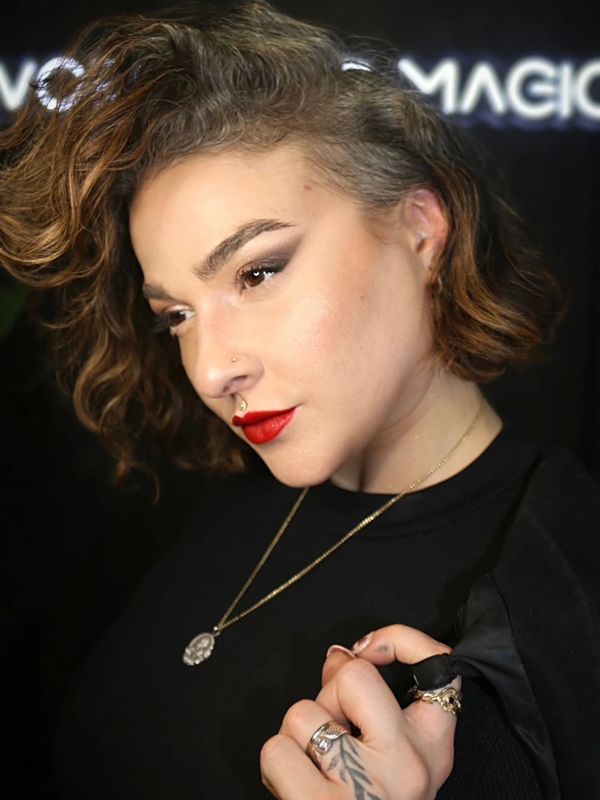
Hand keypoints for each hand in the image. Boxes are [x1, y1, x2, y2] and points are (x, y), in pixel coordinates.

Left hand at [260, 625, 458, 799]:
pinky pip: (276, 749)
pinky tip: (297, 789)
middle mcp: (408, 768)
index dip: (400, 639)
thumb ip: (368, 702)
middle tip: (333, 735)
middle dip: (327, 697)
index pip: (440, 665)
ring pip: (303, 713)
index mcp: (432, 749)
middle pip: (352, 677)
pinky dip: (277, 764)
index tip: (369, 648)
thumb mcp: (393, 760)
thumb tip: (337, 656)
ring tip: (315, 770)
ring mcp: (365, 790)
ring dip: (296, 738)